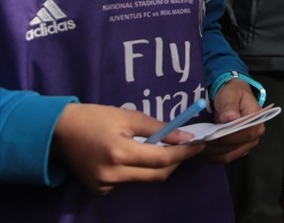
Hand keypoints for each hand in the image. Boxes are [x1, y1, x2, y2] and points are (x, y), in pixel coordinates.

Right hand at [52, 103, 202, 193]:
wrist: (59, 132)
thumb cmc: (95, 118)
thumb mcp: (128, 116)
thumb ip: (158, 129)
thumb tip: (184, 138)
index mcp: (119, 153)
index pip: (162, 159)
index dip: (184, 153)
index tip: (199, 145)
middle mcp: (112, 175)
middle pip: (157, 175)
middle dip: (175, 162)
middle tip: (185, 148)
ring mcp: (104, 185)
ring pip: (144, 180)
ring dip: (156, 166)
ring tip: (156, 147)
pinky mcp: (100, 190)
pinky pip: (130, 183)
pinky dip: (139, 171)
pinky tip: (133, 156)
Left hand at [200, 80, 264, 163]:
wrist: (234, 97)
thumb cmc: (233, 94)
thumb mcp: (230, 94)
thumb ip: (229, 105)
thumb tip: (230, 117)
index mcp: (256, 121)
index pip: (242, 134)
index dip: (225, 137)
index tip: (208, 135)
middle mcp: (254, 136)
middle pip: (233, 147)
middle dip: (213, 146)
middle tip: (195, 142)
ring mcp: (246, 146)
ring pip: (227, 156)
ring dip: (209, 153)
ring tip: (194, 146)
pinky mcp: (237, 151)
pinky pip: (223, 158)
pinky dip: (210, 156)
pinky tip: (199, 149)